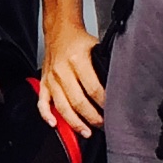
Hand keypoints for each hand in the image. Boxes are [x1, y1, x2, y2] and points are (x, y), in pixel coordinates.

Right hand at [35, 19, 105, 136]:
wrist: (59, 31)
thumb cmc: (79, 40)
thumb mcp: (97, 47)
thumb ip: (105, 66)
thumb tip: (119, 85)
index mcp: (77, 60)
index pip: (94, 89)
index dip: (105, 103)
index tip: (113, 111)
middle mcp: (62, 71)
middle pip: (78, 102)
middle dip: (92, 117)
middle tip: (103, 125)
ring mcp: (51, 79)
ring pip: (62, 106)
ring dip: (75, 123)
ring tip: (86, 132)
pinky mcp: (44, 83)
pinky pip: (42, 103)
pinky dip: (47, 115)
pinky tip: (55, 124)